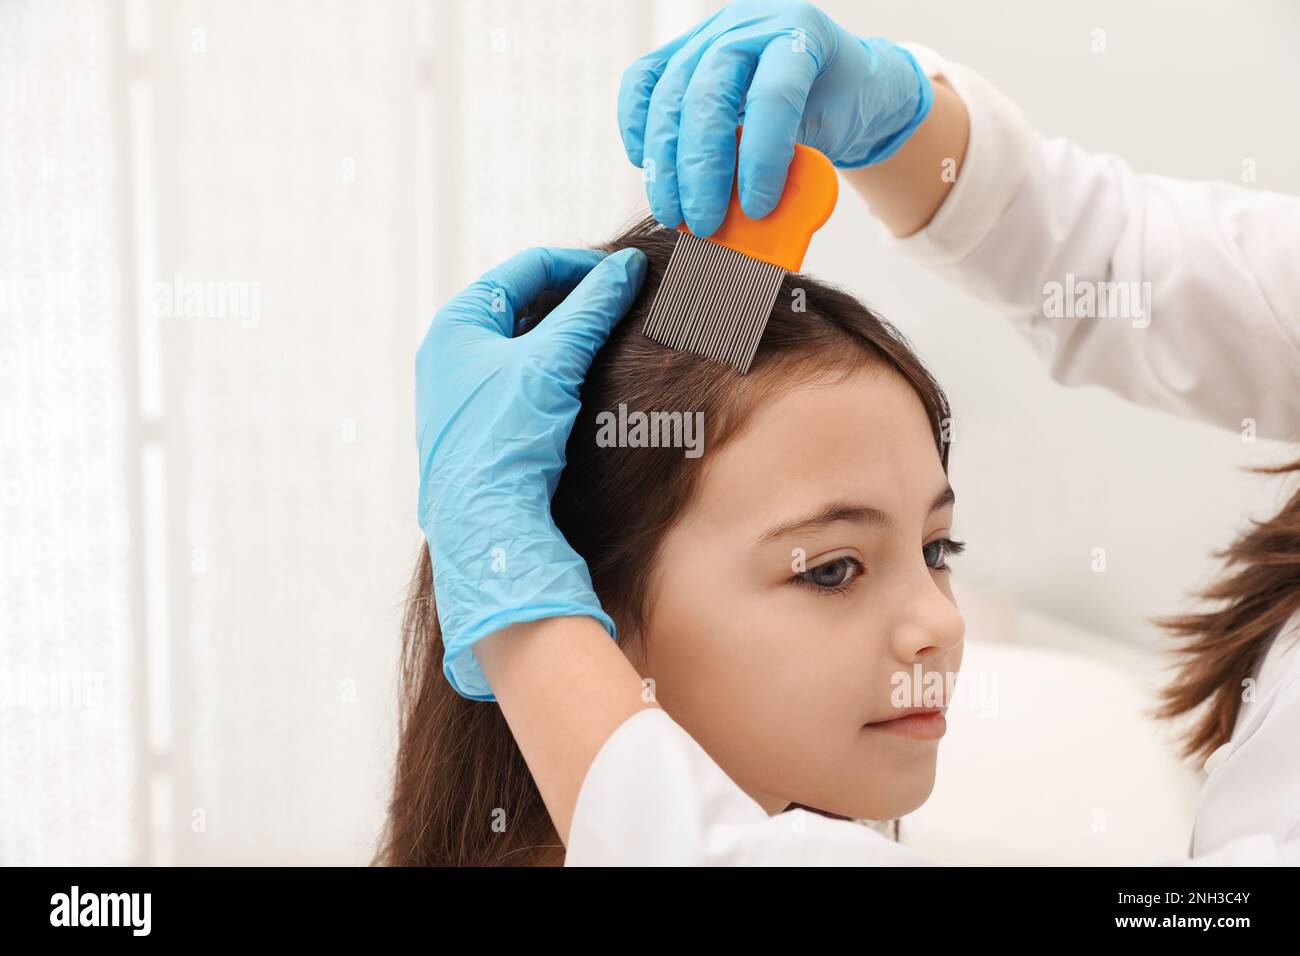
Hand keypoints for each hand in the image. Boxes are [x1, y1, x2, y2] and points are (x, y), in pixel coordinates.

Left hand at [415, 246, 647, 699]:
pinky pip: (524, 382)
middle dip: (577, 303)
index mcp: (457, 322)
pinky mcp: (479, 426)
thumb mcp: (552, 361)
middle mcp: (452, 352)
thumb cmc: (504, 439)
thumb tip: (627, 267)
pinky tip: (587, 384)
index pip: (526, 268)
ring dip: (570, 339)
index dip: (581, 266)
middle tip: (624, 306)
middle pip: (526, 304)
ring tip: (612, 341)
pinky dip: (557, 374)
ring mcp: (463, 392)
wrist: (486, 526)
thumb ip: (591, 308)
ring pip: (528, 346)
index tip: (626, 275)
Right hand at [618, 0, 932, 235]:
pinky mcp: (677, 51)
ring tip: (673, 214)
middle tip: (704, 224)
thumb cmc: (836, 107)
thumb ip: (796, 174)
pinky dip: (636, 128)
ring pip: (668, 96)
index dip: (761, 158)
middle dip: (701, 170)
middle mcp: (748, 26)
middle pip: (709, 96)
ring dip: (664, 165)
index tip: (757, 209)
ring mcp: (707, 34)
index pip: (772, 97)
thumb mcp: (832, 136)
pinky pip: (641, 83)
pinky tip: (644, 166)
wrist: (832, 77)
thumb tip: (751, 228)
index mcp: (799, 35)